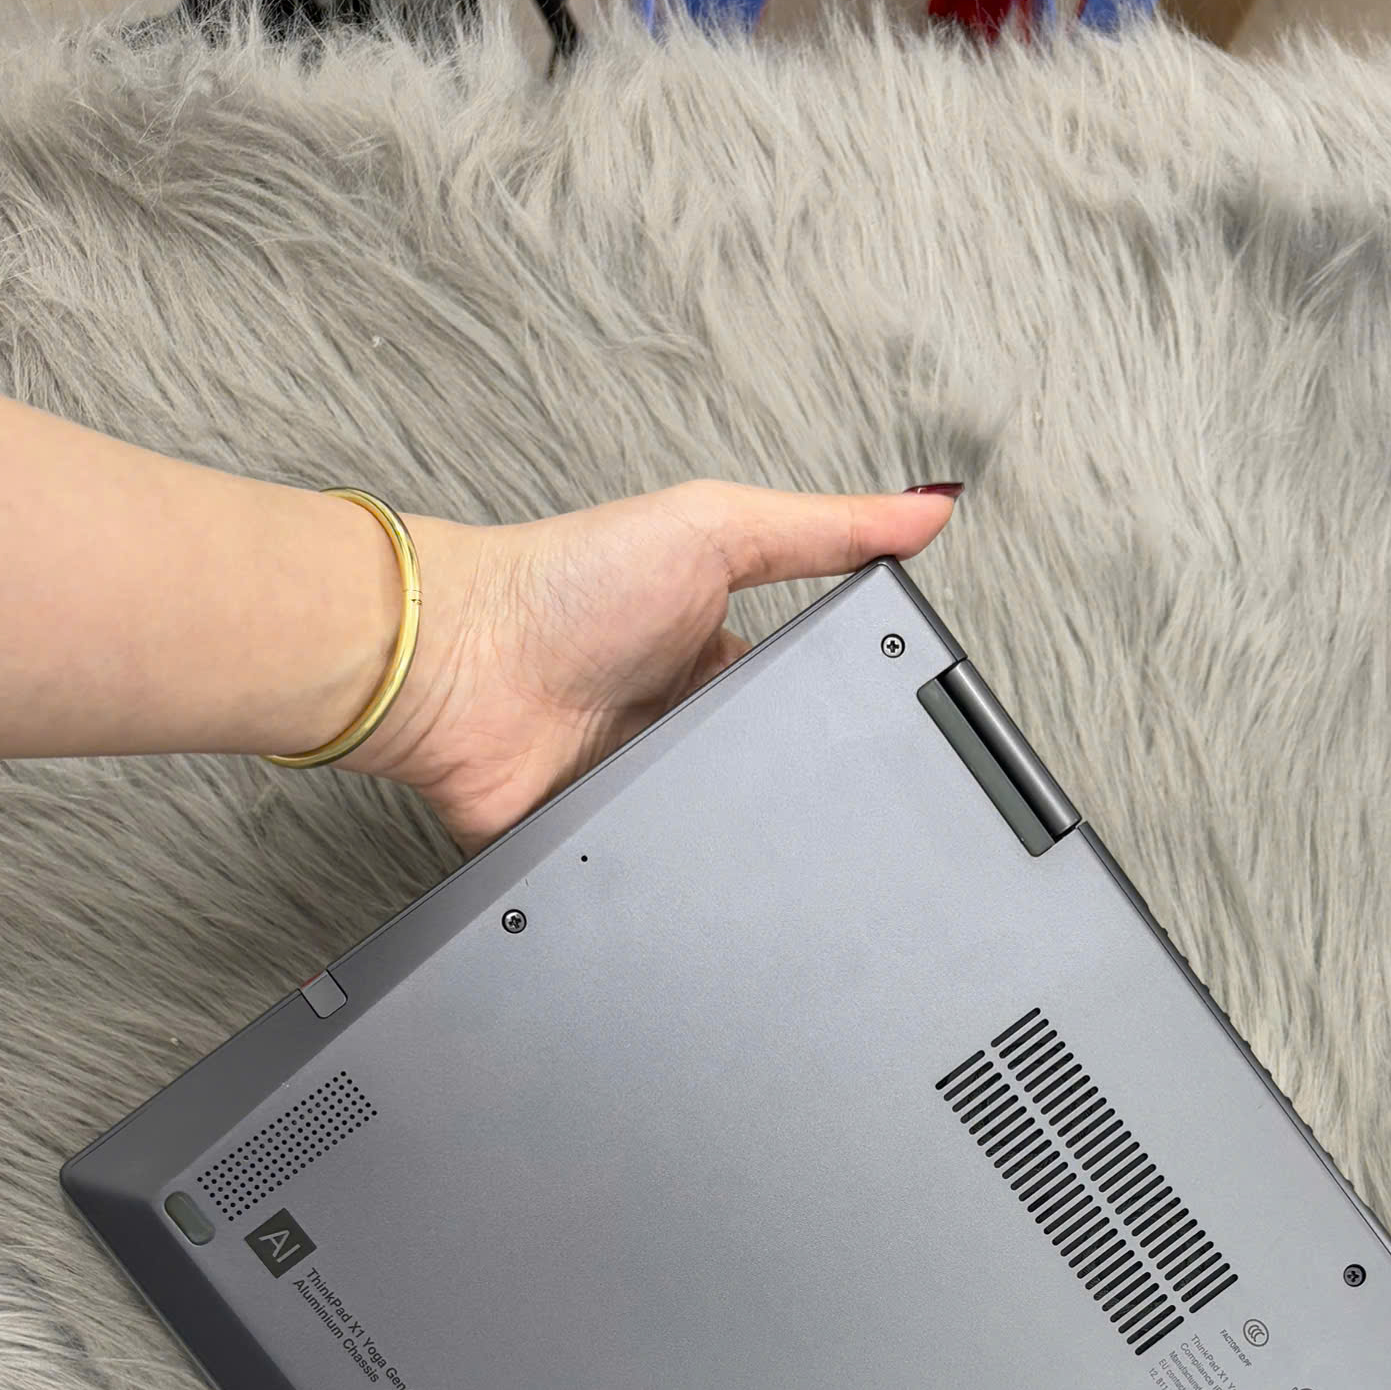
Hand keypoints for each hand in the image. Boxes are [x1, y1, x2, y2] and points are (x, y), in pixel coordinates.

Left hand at [348, 480, 961, 852]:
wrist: (457, 669)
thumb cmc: (563, 584)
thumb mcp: (716, 530)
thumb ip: (825, 529)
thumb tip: (933, 505)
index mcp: (714, 656)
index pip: (805, 700)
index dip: (843, 719)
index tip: (886, 735)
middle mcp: (679, 727)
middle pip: (770, 777)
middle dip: (794, 789)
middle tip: (821, 796)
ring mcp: (640, 790)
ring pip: (723, 837)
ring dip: (739, 837)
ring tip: (762, 835)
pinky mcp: (599, 850)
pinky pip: (658, 883)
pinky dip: (677, 883)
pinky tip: (703, 876)